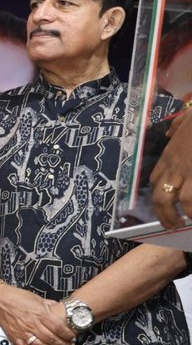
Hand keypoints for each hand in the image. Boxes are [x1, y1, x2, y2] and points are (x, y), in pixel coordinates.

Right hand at [0, 286, 72, 344]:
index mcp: (40, 313)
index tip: (72, 337)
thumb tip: (59, 311)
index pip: (58, 327)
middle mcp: (32, 323)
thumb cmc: (17, 297)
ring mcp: (23, 331)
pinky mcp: (14, 336)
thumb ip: (49, 307)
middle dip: (62, 344)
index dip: (67, 334)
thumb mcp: (37, 299)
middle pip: (51, 338)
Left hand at [150, 112, 191, 228]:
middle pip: (161, 198)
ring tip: (188, 222)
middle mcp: (175, 166)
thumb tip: (170, 132)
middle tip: (172, 226)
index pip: (155, 180)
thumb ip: (177, 128)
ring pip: (182, 201)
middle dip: (165, 216)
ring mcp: (189, 171)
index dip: (159, 195)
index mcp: (169, 155)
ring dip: (186, 215)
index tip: (164, 205)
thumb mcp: (185, 119)